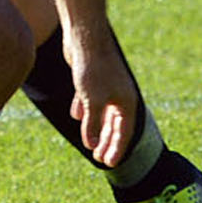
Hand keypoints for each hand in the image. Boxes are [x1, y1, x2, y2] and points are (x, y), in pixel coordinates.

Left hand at [66, 34, 138, 168]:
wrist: (85, 38)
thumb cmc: (93, 70)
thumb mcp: (93, 102)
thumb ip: (93, 125)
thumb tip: (92, 145)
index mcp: (126, 102)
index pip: (124, 132)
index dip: (117, 149)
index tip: (109, 164)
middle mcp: (119, 95)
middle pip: (114, 125)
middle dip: (107, 142)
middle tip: (99, 159)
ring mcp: (106, 86)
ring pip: (102, 113)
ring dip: (96, 128)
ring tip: (90, 144)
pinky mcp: (92, 78)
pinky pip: (90, 98)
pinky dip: (84, 108)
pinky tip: (75, 116)